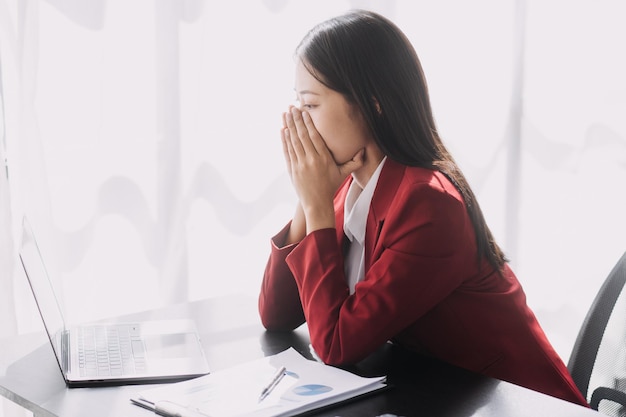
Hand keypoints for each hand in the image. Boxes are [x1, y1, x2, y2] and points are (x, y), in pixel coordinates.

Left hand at [281, 106, 364, 232]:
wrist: (317, 203)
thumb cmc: (331, 186)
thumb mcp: (343, 174)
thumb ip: (354, 162)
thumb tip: (364, 150)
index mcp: (324, 159)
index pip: (315, 136)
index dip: (308, 123)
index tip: (304, 111)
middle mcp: (311, 160)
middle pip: (302, 136)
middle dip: (296, 120)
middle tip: (292, 107)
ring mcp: (300, 165)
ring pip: (293, 141)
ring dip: (289, 126)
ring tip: (286, 113)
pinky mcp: (292, 170)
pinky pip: (287, 151)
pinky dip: (284, 140)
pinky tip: (283, 130)